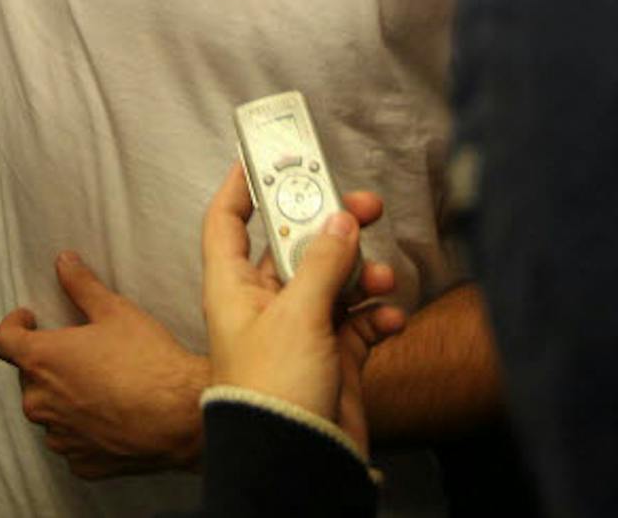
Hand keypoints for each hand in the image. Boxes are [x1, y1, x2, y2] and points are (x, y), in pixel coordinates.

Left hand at [0, 254, 211, 477]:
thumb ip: (81, 285)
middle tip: (80, 351)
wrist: (183, 417)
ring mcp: (60, 437)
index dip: (13, 326)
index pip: (2, 341)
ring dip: (64, 398)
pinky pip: (72, 442)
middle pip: (28, 377)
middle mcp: (40, 403)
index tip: (31, 320)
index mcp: (41, 361)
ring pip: (50, 412)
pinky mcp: (82, 463)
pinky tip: (111, 416)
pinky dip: (83, 429)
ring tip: (99, 385)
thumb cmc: (148, 361)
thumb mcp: (115, 312)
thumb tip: (64, 262)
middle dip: (47, 362)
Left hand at [199, 164, 403, 455]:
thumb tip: (339, 219)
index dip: (241, 186)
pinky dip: (378, 316)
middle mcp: (264, 304)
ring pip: (335, 281)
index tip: (264, 155)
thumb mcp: (295, 315)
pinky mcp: (333, 357)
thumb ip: (322, 262)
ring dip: (364, 275)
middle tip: (366, 205)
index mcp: (233, 287)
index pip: (227, 222)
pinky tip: (391, 320)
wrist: (297, 462)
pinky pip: (359, 320)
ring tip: (382, 279)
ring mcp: (300, 330)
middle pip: (295, 245)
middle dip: (332, 225)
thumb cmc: (273, 391)